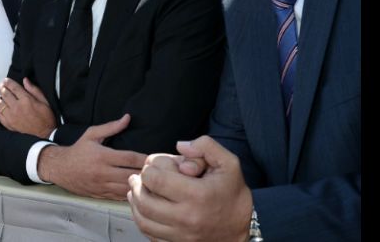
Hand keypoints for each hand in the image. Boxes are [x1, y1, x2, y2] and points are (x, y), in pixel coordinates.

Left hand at [0, 77, 55, 137]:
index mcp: (26, 100)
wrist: (45, 134)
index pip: (13, 87)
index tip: (6, 80)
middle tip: (1, 86)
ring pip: (0, 104)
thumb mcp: (44, 101)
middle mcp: (17, 107)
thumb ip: (34, 90)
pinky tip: (0, 108)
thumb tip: (25, 80)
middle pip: (5, 94)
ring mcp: (11, 116)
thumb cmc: (46, 118)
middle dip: (2, 88)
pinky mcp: (9, 124)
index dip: (8, 82)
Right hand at [38, 114, 146, 199]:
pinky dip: (131, 194)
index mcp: (103, 156)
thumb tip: (127, 118)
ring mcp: (102, 185)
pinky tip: (139, 191)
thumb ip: (111, 127)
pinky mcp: (100, 194)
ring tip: (152, 182)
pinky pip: (119, 197)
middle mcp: (103, 172)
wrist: (59, 168)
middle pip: (131, 175)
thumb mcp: (91, 134)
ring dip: (140, 186)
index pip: (129, 158)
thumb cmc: (78, 150)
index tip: (155, 158)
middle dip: (146, 174)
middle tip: (158, 171)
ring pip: (127, 188)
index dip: (144, 159)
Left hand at [127, 136, 251, 241]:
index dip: (149, 169)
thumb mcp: (229, 163)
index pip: (156, 180)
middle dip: (136, 185)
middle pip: (145, 200)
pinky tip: (143, 208)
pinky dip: (141, 220)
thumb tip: (180, 146)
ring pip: (143, 220)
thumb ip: (206, 146)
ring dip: (135, 202)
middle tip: (137, 177)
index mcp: (197, 195)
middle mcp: (187, 217)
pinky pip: (150, 234)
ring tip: (135, 190)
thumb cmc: (233, 193)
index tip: (153, 166)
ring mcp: (181, 235)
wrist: (244, 226)